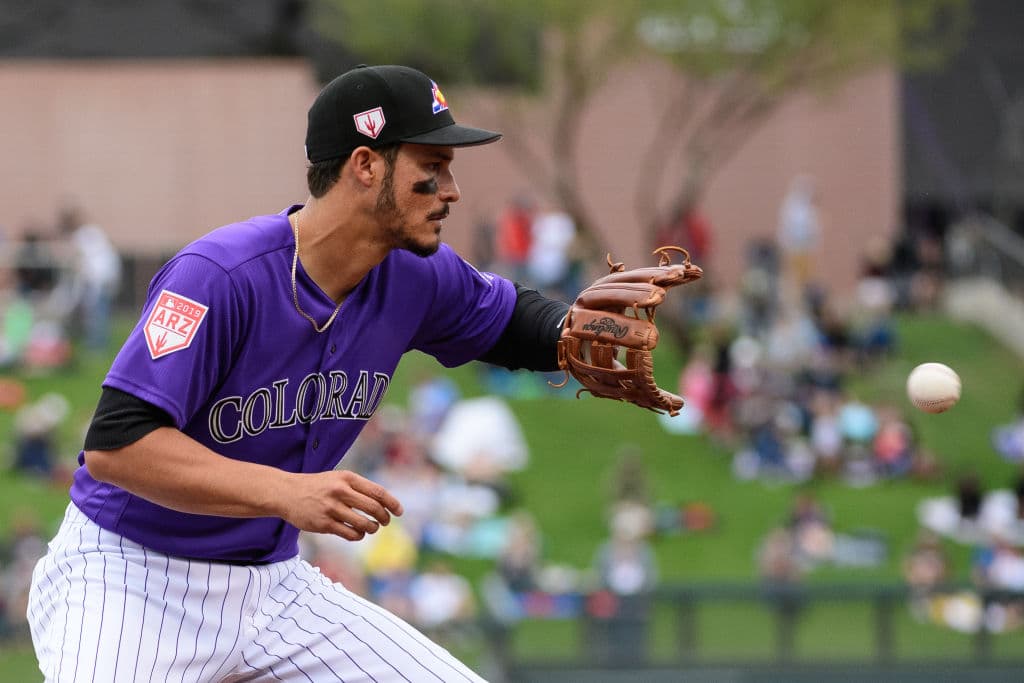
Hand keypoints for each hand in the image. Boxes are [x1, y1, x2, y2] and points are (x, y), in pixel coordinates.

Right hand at [281, 470, 403, 540]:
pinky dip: (358, 535)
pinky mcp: (323, 523)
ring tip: (371, 528)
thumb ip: (359, 488)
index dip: (392, 503)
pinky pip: (349, 534)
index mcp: (347, 478)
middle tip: (385, 522)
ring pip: (363, 524)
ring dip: (372, 528)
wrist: (287, 493)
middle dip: (384, 518)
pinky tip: (358, 533)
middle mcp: (340, 491)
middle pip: (373, 508)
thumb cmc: (318, 486)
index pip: (377, 492)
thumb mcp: (338, 479)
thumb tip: (385, 503)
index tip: (399, 512)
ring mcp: (331, 508)